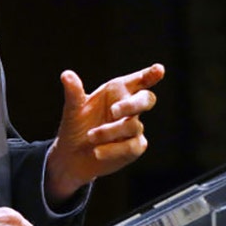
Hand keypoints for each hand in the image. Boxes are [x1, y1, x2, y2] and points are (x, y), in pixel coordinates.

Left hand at [45, 63, 164, 201]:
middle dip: (132, 104)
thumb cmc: (76, 126)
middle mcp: (129, 107)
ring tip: (90, 136)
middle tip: (113, 110)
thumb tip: (66, 75)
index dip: (150, 74)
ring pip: (132, 125)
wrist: (72, 156)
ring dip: (109, 131)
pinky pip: (132, 146)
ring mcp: (134, 127)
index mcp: (117, 91)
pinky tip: (97, 152)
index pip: (138, 81)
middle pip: (146, 99)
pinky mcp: (135, 147)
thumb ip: (74, 93)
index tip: (159, 69)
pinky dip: (113, 149)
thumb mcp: (73, 109)